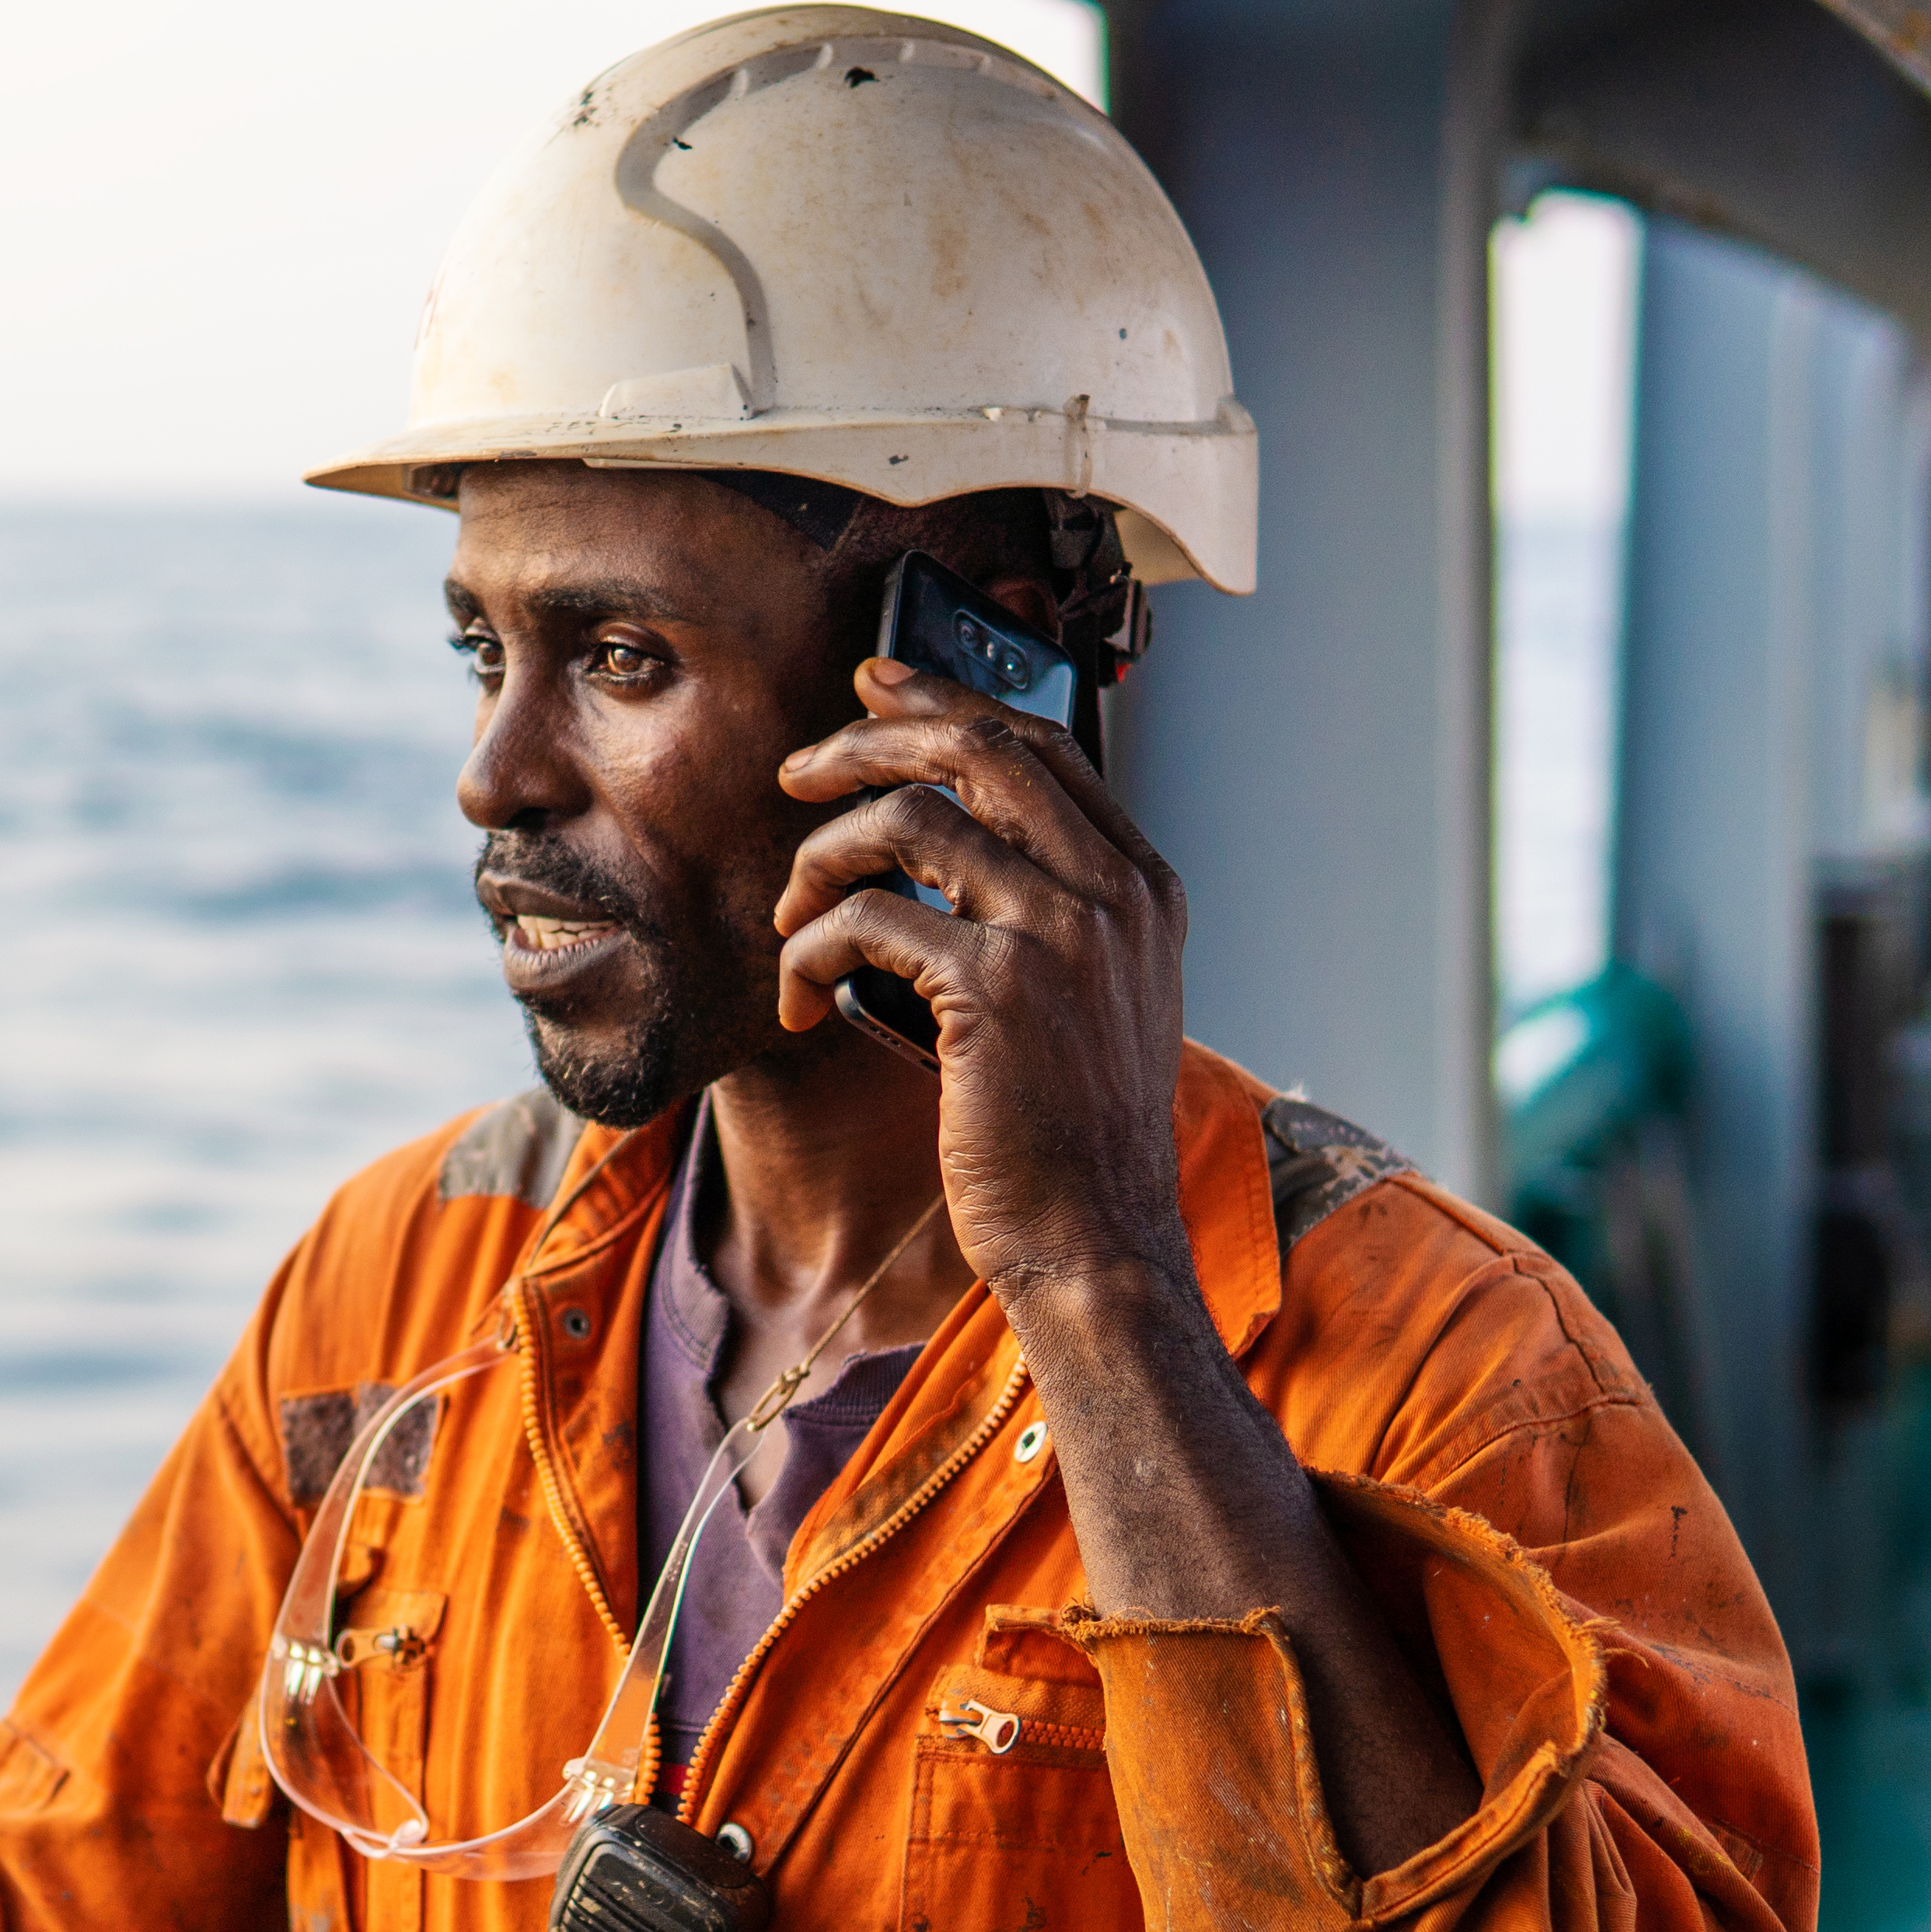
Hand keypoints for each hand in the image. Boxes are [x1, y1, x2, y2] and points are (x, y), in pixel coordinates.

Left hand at [771, 658, 1196, 1305]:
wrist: (1099, 1241)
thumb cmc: (1075, 1135)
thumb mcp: (1095, 1001)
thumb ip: (1052, 913)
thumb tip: (954, 837)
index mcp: (1141, 885)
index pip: (1041, 745)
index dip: (946, 707)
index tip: (873, 690)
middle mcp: (1111, 892)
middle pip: (976, 749)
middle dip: (870, 742)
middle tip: (799, 770)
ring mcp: (1059, 933)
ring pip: (908, 821)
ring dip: (822, 859)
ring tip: (789, 914)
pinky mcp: (994, 987)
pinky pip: (868, 919)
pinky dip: (812, 950)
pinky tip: (799, 996)